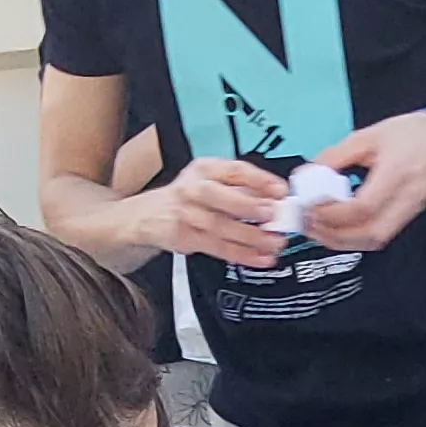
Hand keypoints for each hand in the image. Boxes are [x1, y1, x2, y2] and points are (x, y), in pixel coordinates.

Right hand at [139, 157, 292, 268]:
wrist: (144, 216)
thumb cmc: (185, 198)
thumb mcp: (209, 182)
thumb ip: (240, 189)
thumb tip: (276, 199)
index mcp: (204, 169)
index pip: (234, 169)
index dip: (259, 180)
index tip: (281, 191)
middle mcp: (192, 189)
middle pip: (220, 196)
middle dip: (249, 206)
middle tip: (274, 215)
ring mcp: (186, 214)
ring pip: (221, 226)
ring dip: (252, 237)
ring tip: (275, 242)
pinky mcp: (184, 237)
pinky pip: (217, 247)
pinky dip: (241, 254)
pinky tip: (260, 258)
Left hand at [297, 110, 425, 249]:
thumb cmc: (411, 134)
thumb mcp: (368, 135)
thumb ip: (336, 156)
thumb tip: (308, 173)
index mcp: (397, 172)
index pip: (365, 206)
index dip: (334, 212)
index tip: (313, 206)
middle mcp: (406, 197)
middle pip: (371, 233)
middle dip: (334, 234)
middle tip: (309, 223)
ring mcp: (409, 210)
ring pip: (375, 241)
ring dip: (342, 241)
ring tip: (318, 229)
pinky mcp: (407, 217)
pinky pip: (379, 237)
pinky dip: (354, 239)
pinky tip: (337, 229)